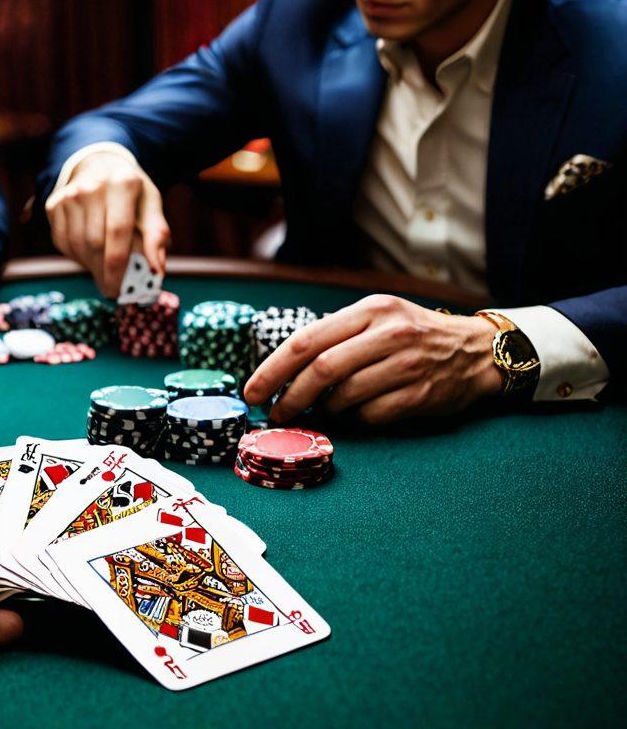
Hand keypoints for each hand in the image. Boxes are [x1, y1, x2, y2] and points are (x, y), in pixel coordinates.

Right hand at [45, 150, 170, 297]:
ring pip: (78, 246)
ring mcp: (69, 195)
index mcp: (122, 182)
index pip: (118, 231)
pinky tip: (90, 254)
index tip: (120, 291)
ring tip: (105, 271)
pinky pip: (63, 242)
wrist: (100, 165)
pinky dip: (77, 256)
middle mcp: (92, 186)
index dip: (118, 266)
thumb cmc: (131, 192)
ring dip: (92, 266)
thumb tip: (157, 269)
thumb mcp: (151, 204)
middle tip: (114, 290)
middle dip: (104, 272)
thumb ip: (157, 235)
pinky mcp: (54, 204)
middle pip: (95, 243)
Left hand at [244, 295, 502, 425]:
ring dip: (324, 410)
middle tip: (275, 414)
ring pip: (344, 396)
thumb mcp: (377, 318)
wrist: (476, 351)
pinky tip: (353, 416)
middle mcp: (389, 332)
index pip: (306, 340)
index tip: (252, 391)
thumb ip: (336, 335)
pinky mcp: (421, 394)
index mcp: (370, 309)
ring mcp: (407, 364)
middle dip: (290, 396)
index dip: (272, 370)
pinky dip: (354, 420)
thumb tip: (281, 369)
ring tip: (318, 412)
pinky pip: (371, 415)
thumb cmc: (413, 335)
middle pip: (321, 369)